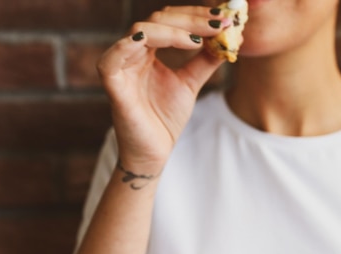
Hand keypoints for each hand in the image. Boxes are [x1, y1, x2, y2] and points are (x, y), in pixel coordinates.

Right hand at [97, 6, 228, 172]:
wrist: (154, 152)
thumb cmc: (165, 118)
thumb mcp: (190, 83)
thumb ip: (205, 61)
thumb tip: (228, 39)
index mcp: (146, 49)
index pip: (170, 20)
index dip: (197, 15)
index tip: (226, 19)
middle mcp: (131, 51)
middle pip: (158, 19)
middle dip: (192, 18)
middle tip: (220, 23)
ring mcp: (119, 64)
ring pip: (142, 29)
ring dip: (176, 29)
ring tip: (202, 39)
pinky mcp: (112, 82)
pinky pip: (118, 54)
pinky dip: (142, 42)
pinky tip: (178, 42)